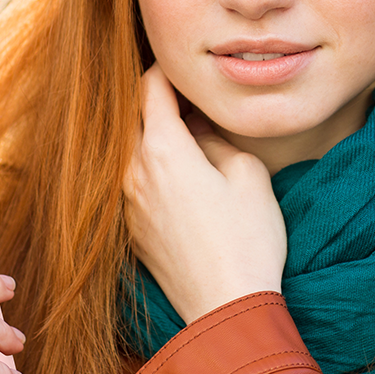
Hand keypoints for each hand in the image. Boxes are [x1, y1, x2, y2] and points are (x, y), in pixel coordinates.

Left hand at [122, 64, 285, 323]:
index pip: (149, 86)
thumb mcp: (248, 173)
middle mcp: (132, 171)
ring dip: (150, 133)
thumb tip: (199, 128)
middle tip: (187, 97)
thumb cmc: (246, 239)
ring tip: (186, 134)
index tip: (185, 66)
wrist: (224, 307)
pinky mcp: (129, 227)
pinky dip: (147, 164)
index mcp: (161, 149)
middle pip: (130, 115)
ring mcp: (126, 201)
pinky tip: (178, 174)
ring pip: (128, 148)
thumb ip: (217, 137)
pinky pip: (130, 179)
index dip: (168, 69)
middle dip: (155, 98)